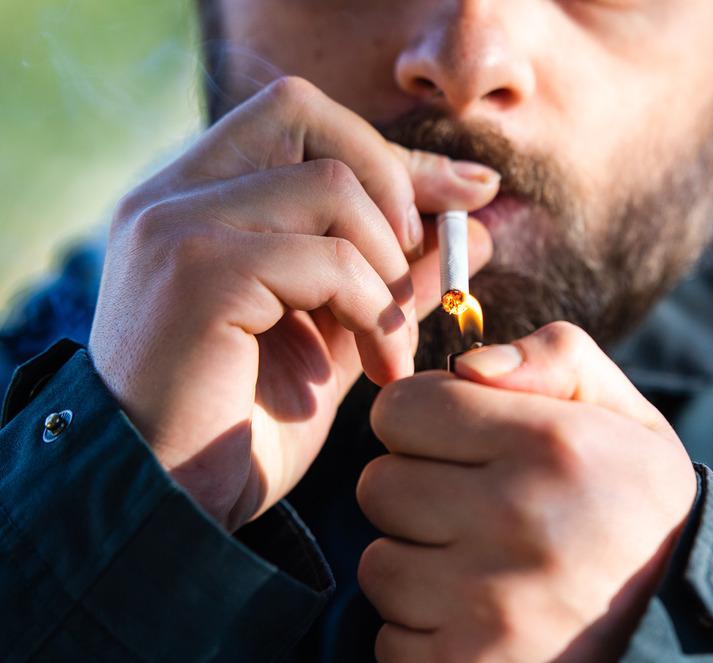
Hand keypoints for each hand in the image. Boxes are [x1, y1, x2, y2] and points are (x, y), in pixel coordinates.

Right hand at [89, 76, 498, 529]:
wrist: (171, 506)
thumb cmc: (244, 425)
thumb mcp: (336, 334)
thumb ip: (393, 272)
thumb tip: (476, 225)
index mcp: (195, 199)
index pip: (300, 119)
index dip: (391, 154)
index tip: (468, 193)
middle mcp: (173, 195)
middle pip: (306, 112)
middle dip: (392, 183)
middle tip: (421, 263)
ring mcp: (177, 226)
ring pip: (330, 186)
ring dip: (387, 266)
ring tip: (396, 341)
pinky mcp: (197, 272)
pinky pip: (326, 258)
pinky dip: (372, 309)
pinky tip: (380, 370)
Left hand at [359, 322, 697, 661]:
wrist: (686, 628)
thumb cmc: (640, 510)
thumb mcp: (628, 418)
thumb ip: (555, 359)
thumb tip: (465, 365)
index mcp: (551, 443)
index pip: (399, 409)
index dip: (423, 420)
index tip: (459, 441)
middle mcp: (518, 518)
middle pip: (378, 485)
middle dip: (418, 491)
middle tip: (477, 509)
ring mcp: (491, 605)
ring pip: (378, 566)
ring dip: (419, 565)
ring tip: (484, 569)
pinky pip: (390, 639)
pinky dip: (427, 632)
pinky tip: (483, 621)